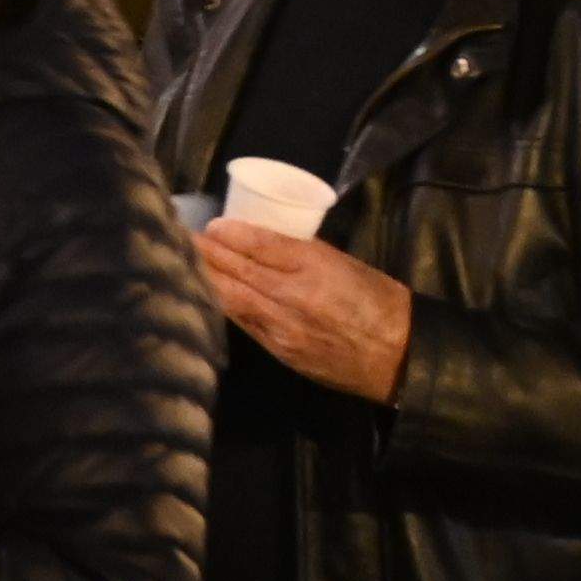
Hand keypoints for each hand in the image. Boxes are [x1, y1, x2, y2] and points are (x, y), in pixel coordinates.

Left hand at [205, 216, 415, 403]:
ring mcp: (282, 326)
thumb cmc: (380, 302)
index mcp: (315, 266)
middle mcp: (293, 295)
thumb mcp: (346, 264)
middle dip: (207, 253)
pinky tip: (208, 295)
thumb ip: (305, 255)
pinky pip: (242, 323)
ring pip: (232, 298)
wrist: (398, 356)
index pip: (260, 244)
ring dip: (207, 278)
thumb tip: (265, 243)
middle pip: (237, 270)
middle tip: (182, 237)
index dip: (231, 233)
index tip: (212, 225)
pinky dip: (223, 306)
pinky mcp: (278, 350)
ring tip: (186, 262)